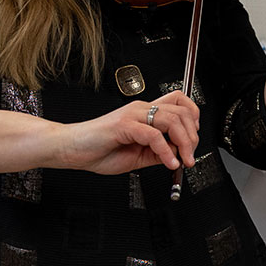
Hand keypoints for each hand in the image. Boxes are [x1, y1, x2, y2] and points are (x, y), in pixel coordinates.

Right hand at [56, 90, 199, 175]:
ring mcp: (132, 115)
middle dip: (192, 136)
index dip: (193, 118)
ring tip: (182, 162)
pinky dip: (165, 151)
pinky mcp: (123, 125)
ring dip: (183, 144)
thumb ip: (159, 152)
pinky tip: (168, 163)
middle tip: (190, 156)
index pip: (179, 102)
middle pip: (181, 111)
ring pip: (171, 120)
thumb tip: (179, 155)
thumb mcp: (139, 155)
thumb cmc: (99, 150)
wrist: (71, 150)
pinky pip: (153, 135)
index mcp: (145, 113)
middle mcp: (141, 109)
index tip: (194, 140)